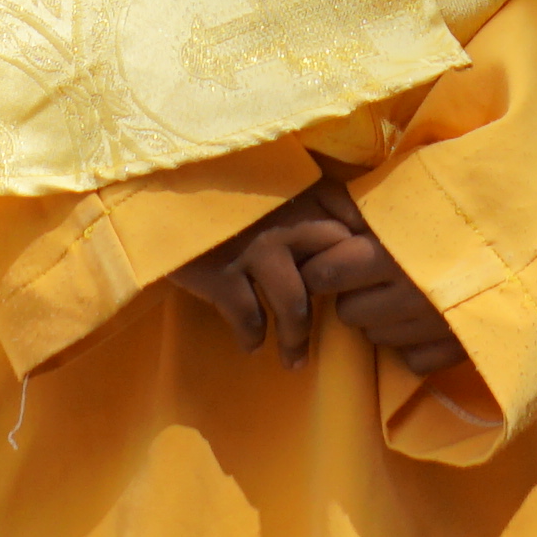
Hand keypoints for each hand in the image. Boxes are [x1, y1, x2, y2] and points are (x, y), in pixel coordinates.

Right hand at [173, 176, 466, 372]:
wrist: (160, 183)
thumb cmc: (225, 182)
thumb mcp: (275, 175)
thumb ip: (312, 197)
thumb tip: (351, 231)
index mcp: (306, 192)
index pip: (357, 226)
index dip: (370, 259)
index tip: (376, 285)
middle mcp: (289, 220)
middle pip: (334, 273)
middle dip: (341, 306)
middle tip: (345, 331)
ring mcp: (256, 248)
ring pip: (295, 306)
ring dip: (295, 339)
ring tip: (295, 361)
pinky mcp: (222, 273)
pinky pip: (249, 318)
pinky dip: (252, 336)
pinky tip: (250, 343)